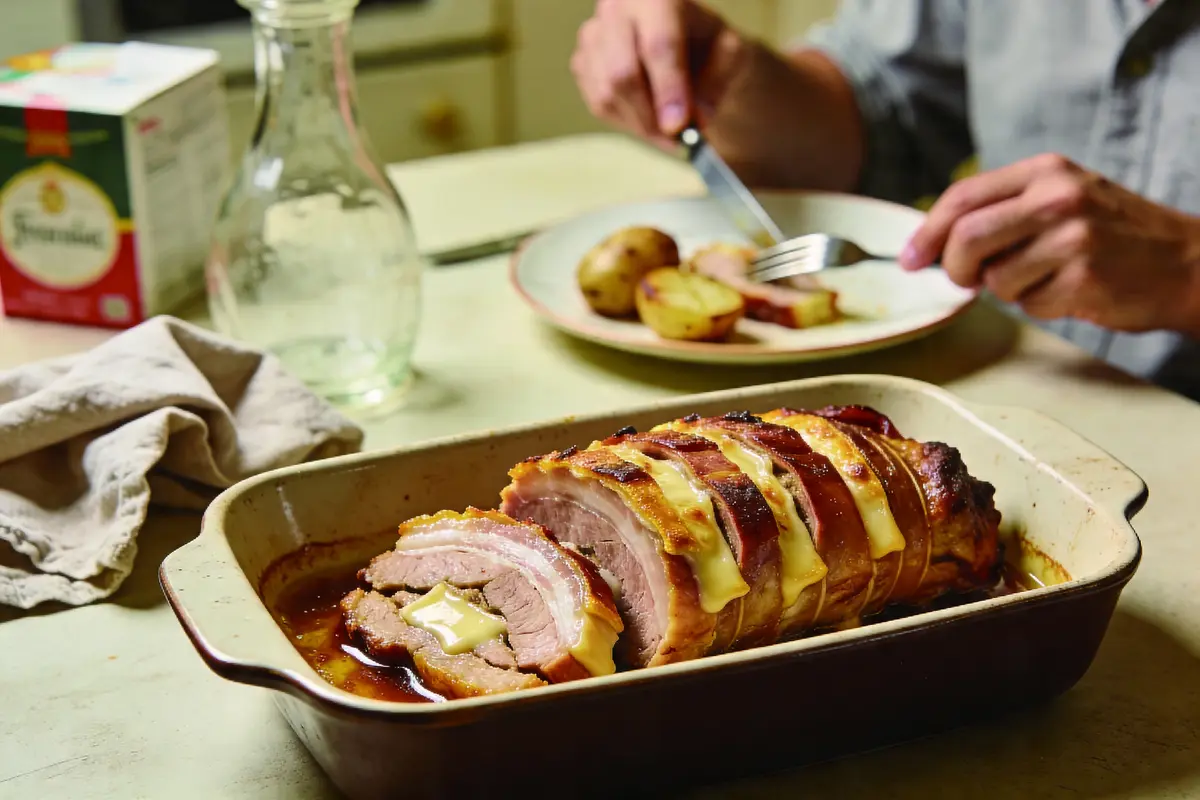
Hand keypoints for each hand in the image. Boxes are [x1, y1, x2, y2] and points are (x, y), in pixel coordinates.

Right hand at [570, 0, 751, 149]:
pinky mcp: (581, 62)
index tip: (679, 126)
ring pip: (607, 94)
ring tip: (668, 133)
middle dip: (650, 115)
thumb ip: (717, 82)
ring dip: (641, 124)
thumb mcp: (728, 53)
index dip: (669, 89)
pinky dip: (627, 122)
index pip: (659, 45)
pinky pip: (598, 104)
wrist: (681, 39)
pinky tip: (649, 119)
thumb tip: (694, 120)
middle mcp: (617, 8)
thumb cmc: (705, 43)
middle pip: (622, 72)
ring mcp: (593, 35)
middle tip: (675, 138)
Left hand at [900, 153, 1199, 334]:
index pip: (962, 197)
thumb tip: (931, 243)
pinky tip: (1069, 291)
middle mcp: (1058, 198)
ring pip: (994, 279)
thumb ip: (1003, 210)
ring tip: (1044, 278)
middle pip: (966, 238)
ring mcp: (1073, 239)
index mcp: (1046, 172)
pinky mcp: (1084, 279)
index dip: (926, 232)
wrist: (1186, 262)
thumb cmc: (1113, 234)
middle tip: (967, 279)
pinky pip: (1028, 305)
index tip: (911, 258)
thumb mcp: (1062, 198)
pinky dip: (1038, 306)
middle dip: (954, 268)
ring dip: (1006, 290)